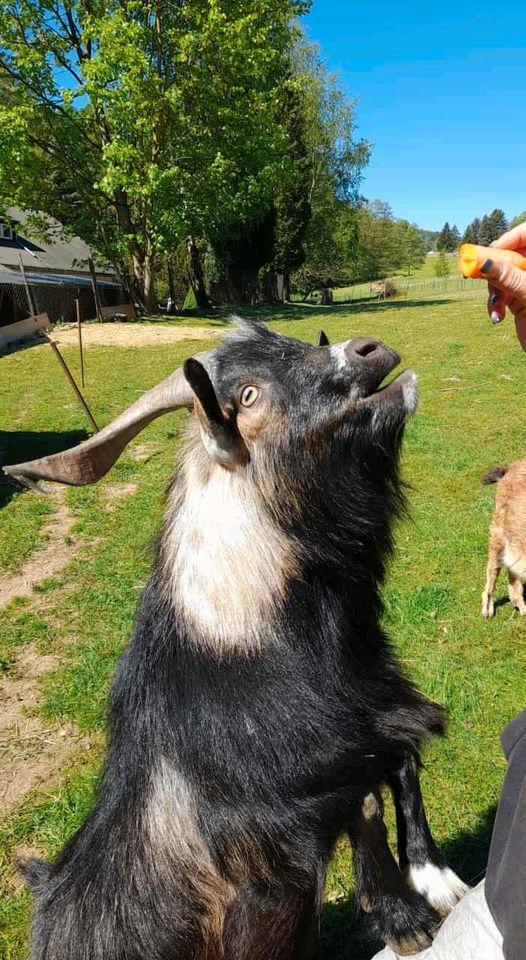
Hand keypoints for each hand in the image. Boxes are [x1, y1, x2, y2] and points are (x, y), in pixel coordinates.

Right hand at [483, 223, 525, 348]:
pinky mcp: (519, 297)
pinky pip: (500, 292)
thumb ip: (508, 277)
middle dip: (494, 267)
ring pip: (501, 273)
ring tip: (495, 307)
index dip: (509, 239)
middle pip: (510, 253)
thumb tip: (483, 262)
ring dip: (493, 291)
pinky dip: (495, 303)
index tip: (490, 252)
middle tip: (475, 272)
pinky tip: (497, 317)